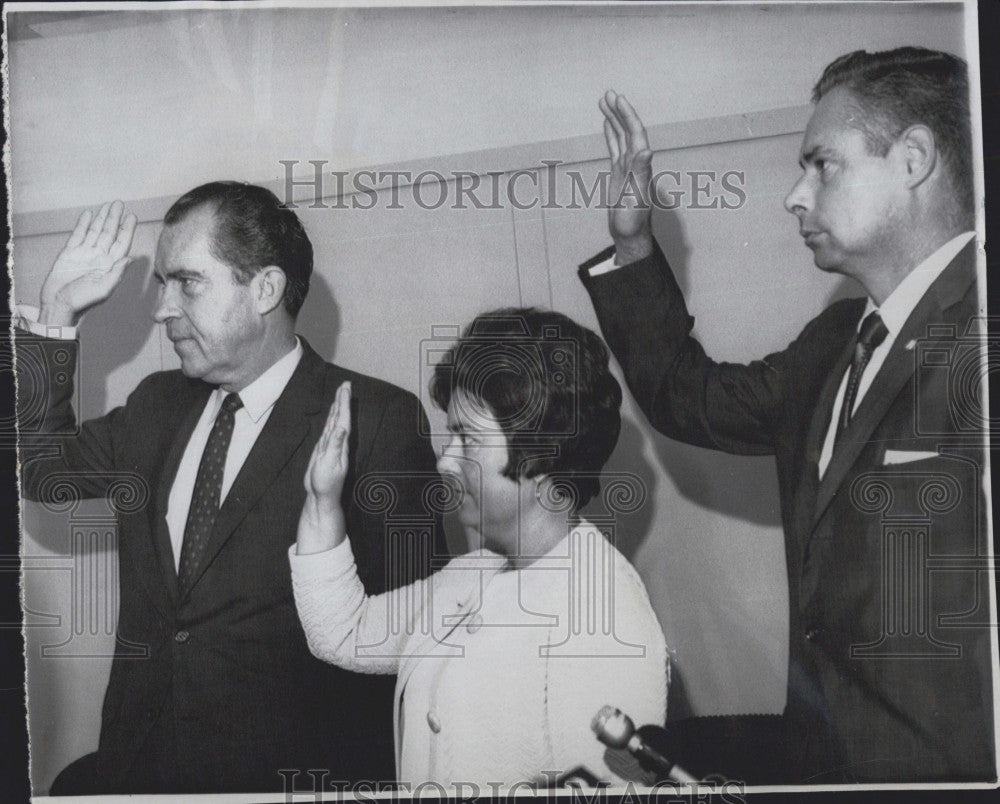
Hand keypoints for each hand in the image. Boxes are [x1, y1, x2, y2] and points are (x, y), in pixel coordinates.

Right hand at [39, 201, 137, 325]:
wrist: (57, 305)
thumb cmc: (82, 301)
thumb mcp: (103, 288)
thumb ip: (117, 272)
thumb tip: (132, 258)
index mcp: (109, 266)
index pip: (121, 244)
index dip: (126, 230)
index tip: (131, 216)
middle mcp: (98, 258)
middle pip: (109, 234)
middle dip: (114, 219)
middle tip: (119, 204)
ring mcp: (84, 254)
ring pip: (95, 232)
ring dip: (101, 219)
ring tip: (108, 205)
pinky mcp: (69, 253)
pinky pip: (78, 235)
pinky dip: (83, 224)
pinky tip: (89, 215)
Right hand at [304, 381, 351, 500]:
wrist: (321, 497)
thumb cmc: (326, 483)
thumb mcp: (330, 463)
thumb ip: (335, 445)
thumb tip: (342, 427)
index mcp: (340, 443)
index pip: (343, 418)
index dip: (344, 403)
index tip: (345, 388)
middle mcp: (338, 442)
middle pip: (340, 416)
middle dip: (342, 400)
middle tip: (345, 384)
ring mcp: (331, 445)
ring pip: (334, 422)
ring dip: (337, 408)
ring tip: (340, 394)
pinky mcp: (324, 450)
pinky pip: (329, 430)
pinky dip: (330, 420)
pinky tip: (332, 416)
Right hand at [599, 91, 653, 264]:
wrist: (630, 235)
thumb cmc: (634, 220)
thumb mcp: (636, 197)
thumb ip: (641, 172)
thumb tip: (645, 150)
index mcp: (641, 164)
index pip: (635, 133)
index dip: (627, 115)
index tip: (617, 99)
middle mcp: (636, 162)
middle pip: (628, 130)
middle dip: (619, 110)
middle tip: (608, 93)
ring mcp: (627, 166)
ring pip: (620, 136)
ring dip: (614, 118)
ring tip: (604, 100)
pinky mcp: (619, 173)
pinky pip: (615, 148)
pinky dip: (611, 134)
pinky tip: (607, 124)